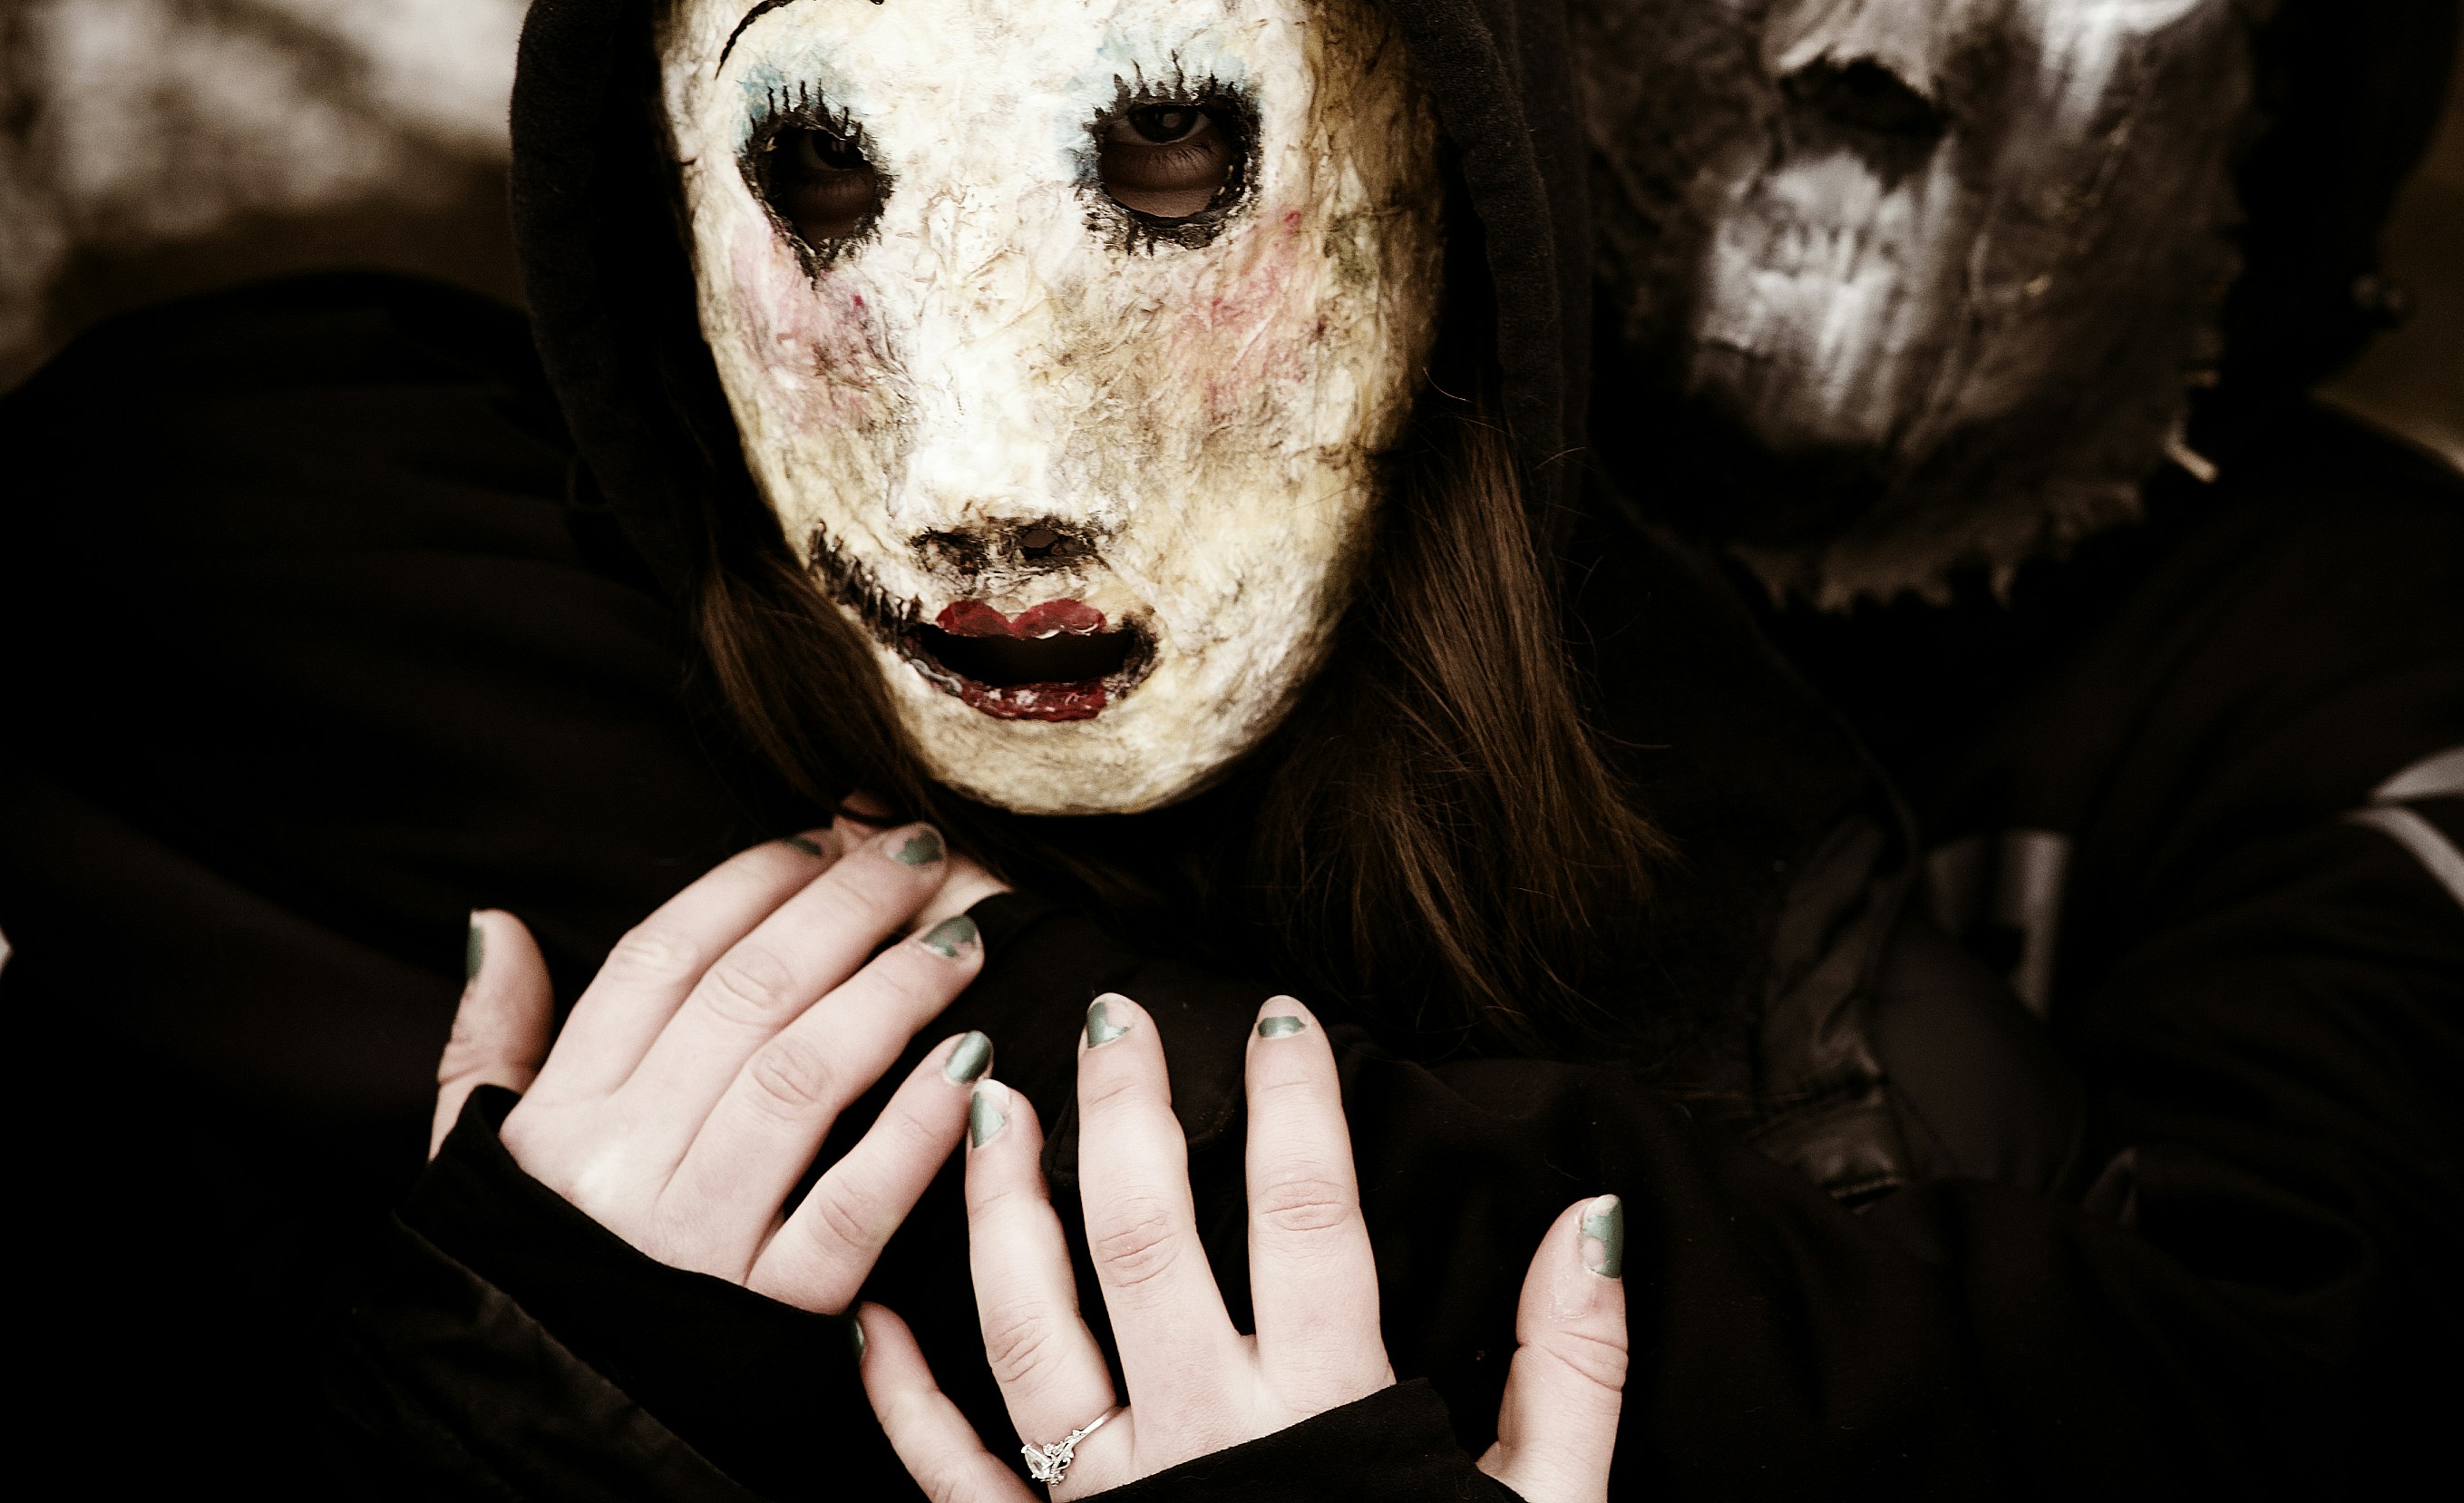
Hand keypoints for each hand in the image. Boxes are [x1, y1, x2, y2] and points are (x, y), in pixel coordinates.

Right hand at [433, 819, 1007, 1311]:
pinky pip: (853, 1206)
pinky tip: (973, 1068)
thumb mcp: (472, 1174)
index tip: (818, 835)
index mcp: (557, 1123)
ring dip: (894, 993)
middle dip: (843, 907)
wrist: (540, 1453)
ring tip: (961, 939)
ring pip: (802, 1078)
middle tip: (922, 853)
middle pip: (746, 998)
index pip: (657, 962)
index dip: (746, 883)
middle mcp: (622, 1169)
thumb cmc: (526, 1294)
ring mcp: (696, 1242)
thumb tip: (501, 923)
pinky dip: (916, 1131)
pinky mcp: (769, 1318)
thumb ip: (485, 1047)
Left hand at [859, 993, 1627, 1502]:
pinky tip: (873, 1321)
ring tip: (985, 1110)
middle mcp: (1202, 1442)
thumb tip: (1590, 1220)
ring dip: (997, 1210)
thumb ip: (1572, 1370)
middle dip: (1123, 1105)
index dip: (1294, 1098)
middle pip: (1145, 1235)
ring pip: (1028, 1329)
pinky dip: (901, 1399)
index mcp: (1328, 1416)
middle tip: (1108, 1008)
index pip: (1307, 1211)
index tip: (1280, 1010)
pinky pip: (952, 1480)